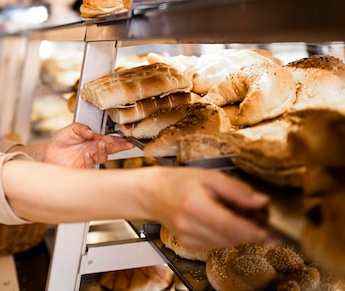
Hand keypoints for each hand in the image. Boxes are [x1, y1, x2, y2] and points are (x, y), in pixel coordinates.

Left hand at [42, 123, 134, 167]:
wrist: (48, 153)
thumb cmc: (60, 141)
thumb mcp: (71, 129)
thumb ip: (82, 128)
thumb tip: (91, 131)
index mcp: (94, 141)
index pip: (110, 140)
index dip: (120, 140)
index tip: (128, 140)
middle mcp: (93, 151)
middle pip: (110, 149)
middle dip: (119, 146)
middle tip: (125, 144)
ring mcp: (88, 160)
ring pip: (102, 158)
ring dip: (103, 151)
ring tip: (101, 144)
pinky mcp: (82, 169)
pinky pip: (89, 166)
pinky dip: (90, 160)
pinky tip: (87, 154)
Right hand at [149, 167, 269, 251]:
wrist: (152, 193)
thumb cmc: (177, 182)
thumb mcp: (208, 177)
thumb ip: (236, 190)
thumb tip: (261, 202)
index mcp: (195, 205)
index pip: (231, 225)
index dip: (254, 232)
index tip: (271, 234)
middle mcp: (190, 225)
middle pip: (231, 238)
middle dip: (250, 234)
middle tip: (261, 223)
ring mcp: (188, 238)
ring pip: (226, 244)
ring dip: (238, 236)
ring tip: (238, 219)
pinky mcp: (189, 245)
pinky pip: (216, 246)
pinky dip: (225, 237)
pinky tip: (220, 224)